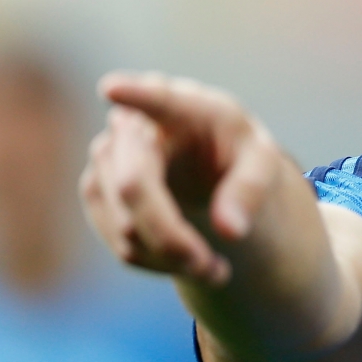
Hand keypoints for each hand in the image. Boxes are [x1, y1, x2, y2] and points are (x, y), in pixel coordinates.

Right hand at [81, 73, 289, 287]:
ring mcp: (106, 157)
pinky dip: (158, 263)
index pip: (157, 99)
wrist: (212, 167)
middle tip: (218, 272)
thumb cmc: (239, 155)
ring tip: (215, 267)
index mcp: (183, 105)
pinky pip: (123, 245)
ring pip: (127, 226)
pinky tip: (187, 259)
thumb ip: (252, 191)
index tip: (113, 89)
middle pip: (135, 187)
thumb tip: (231, 232)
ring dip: (172, 259)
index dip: (135, 95)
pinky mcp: (97, 192)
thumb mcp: (264, 166)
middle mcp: (134, 124)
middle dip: (173, 238)